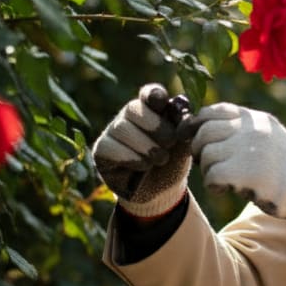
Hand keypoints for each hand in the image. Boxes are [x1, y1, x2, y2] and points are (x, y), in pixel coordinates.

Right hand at [93, 84, 194, 216]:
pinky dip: (130, 157)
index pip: (149, 94)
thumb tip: (181, 103)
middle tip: (170, 143)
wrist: (162, 191)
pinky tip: (143, 166)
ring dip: (145, 146)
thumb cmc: (173, 162)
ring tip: (160, 159)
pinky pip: (110, 147)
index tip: (161, 101)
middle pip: (134, 108)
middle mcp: (129, 116)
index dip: (154, 94)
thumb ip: (184, 124)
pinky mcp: (101, 149)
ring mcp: (113, 131)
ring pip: (122, 128)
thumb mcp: (184, 144)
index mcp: (152, 109)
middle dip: (155, 126)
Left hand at [192, 103, 285, 232]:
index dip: (197, 125)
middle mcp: (251, 129)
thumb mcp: (268, 135)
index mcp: (255, 119)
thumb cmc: (284, 164)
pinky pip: (212, 175)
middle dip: (200, 149)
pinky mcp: (246, 173)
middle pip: (205, 132)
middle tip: (208, 163)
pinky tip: (224, 188)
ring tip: (223, 178)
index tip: (196, 138)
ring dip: (208, 169)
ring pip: (207, 154)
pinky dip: (213, 184)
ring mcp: (249, 149)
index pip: (213, 111)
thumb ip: (241, 127)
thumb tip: (200, 124)